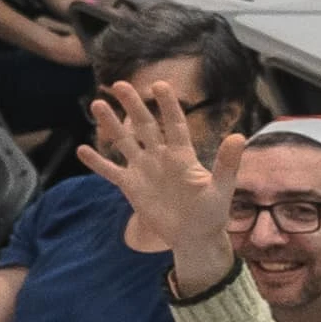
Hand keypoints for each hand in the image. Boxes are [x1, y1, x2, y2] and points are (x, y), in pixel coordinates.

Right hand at [79, 73, 236, 276]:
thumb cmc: (212, 213)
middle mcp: (160, 157)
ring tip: (97, 105)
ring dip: (110, 125)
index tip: (159, 85)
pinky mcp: (131, 186)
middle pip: (144, 126)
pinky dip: (97, 162)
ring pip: (124, 142)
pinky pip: (111, 171)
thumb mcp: (221, 188)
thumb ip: (227, 163)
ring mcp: (143, 170)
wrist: (193, 237)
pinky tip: (81, 150)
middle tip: (120, 85)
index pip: (174, 124)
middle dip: (133, 106)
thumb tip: (239, 136)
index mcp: (182, 155)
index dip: (167, 105)